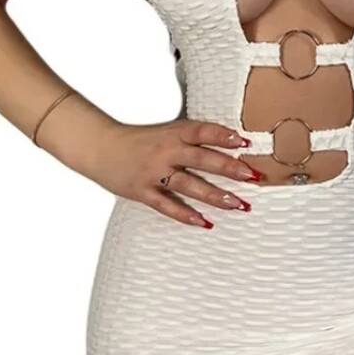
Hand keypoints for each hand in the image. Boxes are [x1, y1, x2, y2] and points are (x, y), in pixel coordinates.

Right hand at [87, 118, 263, 226]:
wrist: (100, 146)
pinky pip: (167, 205)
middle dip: (230, 168)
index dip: (223, 136)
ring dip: (215, 195)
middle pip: (202, 159)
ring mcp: (154, 173)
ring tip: (238, 204)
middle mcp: (165, 151)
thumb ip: (191, 138)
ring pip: (189, 185)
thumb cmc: (139, 140)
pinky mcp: (143, 191)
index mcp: (173, 132)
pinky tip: (205, 223)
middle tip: (253, 176)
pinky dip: (186, 215)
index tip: (245, 142)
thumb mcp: (166, 131)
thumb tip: (227, 143)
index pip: (202, 131)